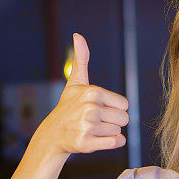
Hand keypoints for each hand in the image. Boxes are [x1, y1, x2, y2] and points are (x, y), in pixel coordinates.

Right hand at [33, 33, 128, 156]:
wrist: (53, 133)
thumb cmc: (68, 107)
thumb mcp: (76, 83)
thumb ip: (81, 59)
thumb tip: (78, 35)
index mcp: (93, 92)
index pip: (124, 104)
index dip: (114, 108)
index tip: (99, 108)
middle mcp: (90, 108)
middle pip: (124, 119)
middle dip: (114, 122)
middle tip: (96, 121)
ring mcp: (87, 126)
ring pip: (119, 131)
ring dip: (109, 132)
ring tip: (92, 129)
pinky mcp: (86, 143)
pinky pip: (116, 142)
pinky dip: (113, 142)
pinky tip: (99, 139)